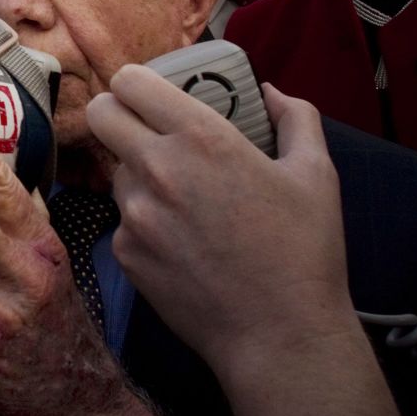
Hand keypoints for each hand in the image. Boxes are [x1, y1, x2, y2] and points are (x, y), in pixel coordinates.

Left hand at [87, 68, 354, 380]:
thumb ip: (296, 118)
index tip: (150, 93)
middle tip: (146, 130)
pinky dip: (145, 222)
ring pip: (115, 170)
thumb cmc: (303, 253)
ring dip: (138, 173)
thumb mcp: (316, 174)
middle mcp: (157, 169)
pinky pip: (123, 219)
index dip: (135, 82)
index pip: (129, 81)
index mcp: (201, 138)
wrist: (279, 334)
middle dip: (118, 114)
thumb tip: (271, 92)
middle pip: (101, 114)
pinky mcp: (124, 252)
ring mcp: (134, 213)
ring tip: (183, 197)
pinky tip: (183, 241)